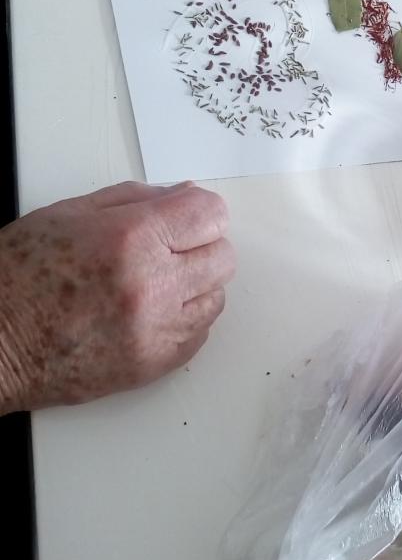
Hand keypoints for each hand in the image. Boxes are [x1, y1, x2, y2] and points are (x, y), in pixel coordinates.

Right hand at [0, 181, 235, 412]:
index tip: (182, 218)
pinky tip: (149, 313)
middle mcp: (152, 284)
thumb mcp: (71, 213)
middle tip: (166, 251)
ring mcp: (156, 329)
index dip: (197, 213)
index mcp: (132, 238)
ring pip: (216, 296)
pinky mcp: (155, 364)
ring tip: (153, 285)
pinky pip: (199, 334)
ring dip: (194, 286)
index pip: (211, 214)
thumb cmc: (18, 274)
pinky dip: (183, 321)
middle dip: (199, 247)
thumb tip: (183, 195)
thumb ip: (137, 199)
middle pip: (223, 256)